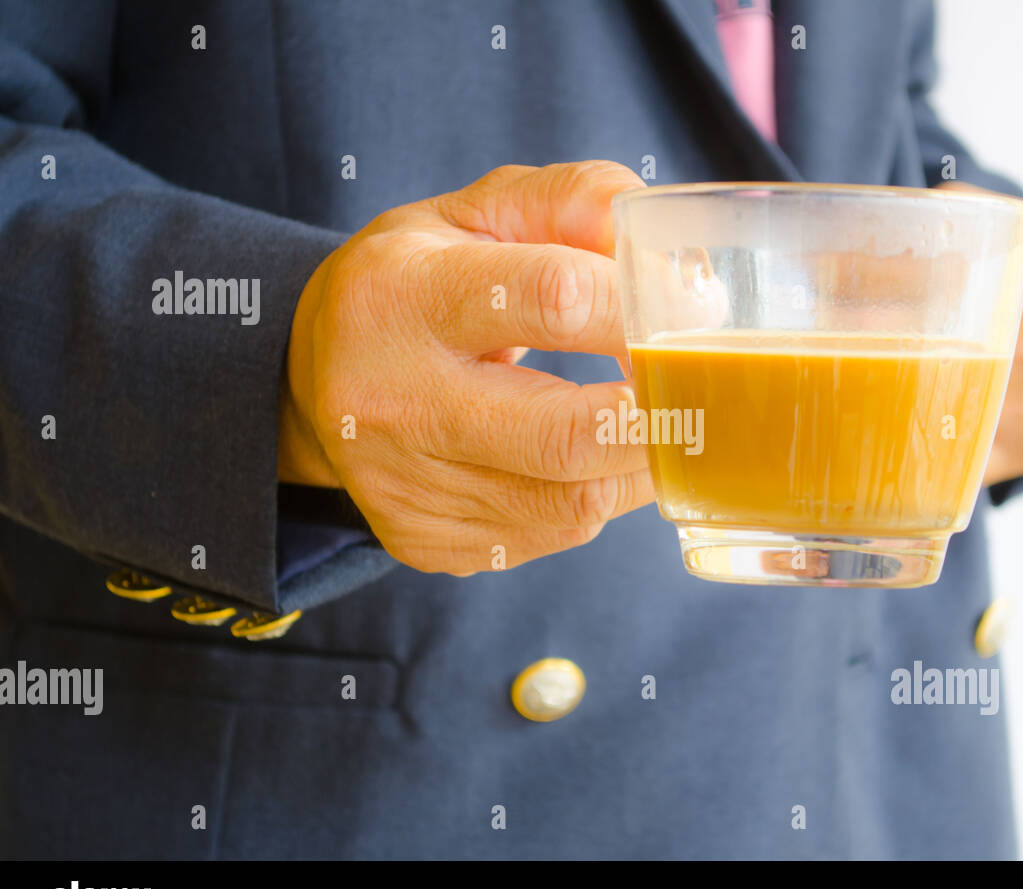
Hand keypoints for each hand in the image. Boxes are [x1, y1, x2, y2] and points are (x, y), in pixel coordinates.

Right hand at [277, 161, 654, 574]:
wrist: (316, 374)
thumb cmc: (421, 280)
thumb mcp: (479, 210)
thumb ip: (579, 203)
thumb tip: (679, 271)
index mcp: (402, 295)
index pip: (553, 300)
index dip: (640, 308)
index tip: (690, 312)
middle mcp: (392, 400)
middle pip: (567, 436)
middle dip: (657, 416)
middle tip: (693, 388)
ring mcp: (404, 485)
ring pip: (573, 502)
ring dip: (639, 463)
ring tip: (649, 420)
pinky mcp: (422, 539)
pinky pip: (552, 535)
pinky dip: (599, 497)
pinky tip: (591, 458)